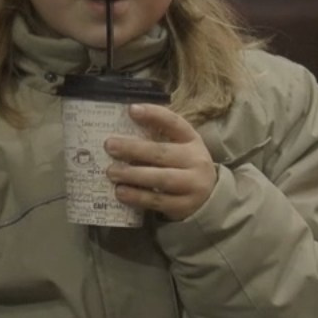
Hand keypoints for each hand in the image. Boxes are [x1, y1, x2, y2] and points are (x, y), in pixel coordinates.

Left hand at [106, 103, 218, 221]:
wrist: (208, 197)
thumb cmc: (183, 166)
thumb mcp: (179, 147)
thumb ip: (157, 138)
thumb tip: (119, 131)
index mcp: (192, 140)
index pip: (175, 123)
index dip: (154, 115)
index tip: (131, 110)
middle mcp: (195, 160)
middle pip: (163, 153)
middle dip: (133, 149)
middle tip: (109, 145)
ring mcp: (192, 185)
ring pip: (161, 178)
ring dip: (133, 175)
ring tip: (111, 171)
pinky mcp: (184, 206)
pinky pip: (158, 201)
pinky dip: (137, 197)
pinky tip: (121, 192)